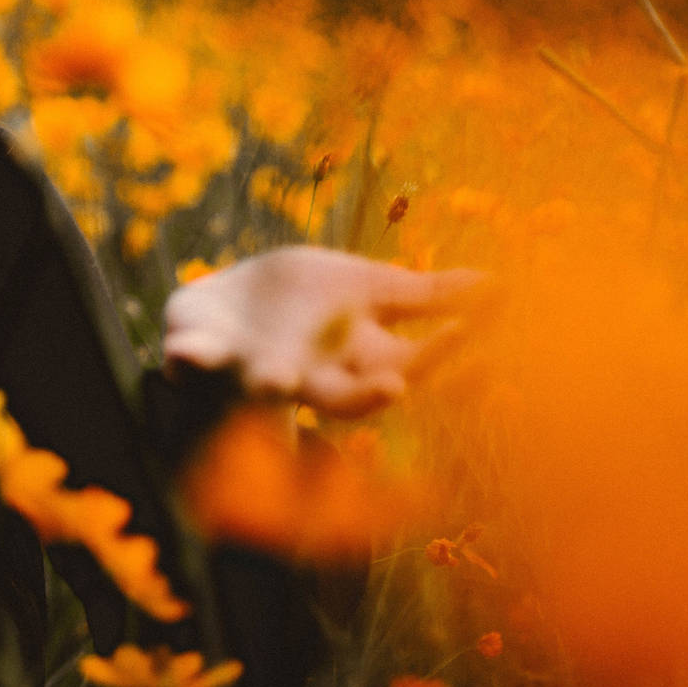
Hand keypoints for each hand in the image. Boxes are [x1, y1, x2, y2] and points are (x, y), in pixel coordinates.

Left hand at [162, 246, 485, 417]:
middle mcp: (309, 377)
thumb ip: (428, 296)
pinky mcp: (201, 353)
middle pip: (345, 400)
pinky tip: (179, 355)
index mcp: (355, 361)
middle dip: (368, 397)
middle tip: (395, 388)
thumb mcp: (369, 288)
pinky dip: (188, 359)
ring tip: (277, 380)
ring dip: (271, 386)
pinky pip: (192, 361)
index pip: (410, 370)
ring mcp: (251, 369)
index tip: (482, 351)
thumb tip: (507, 286)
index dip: (444, 363)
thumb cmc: (306, 301)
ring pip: (265, 391)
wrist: (227, 299)